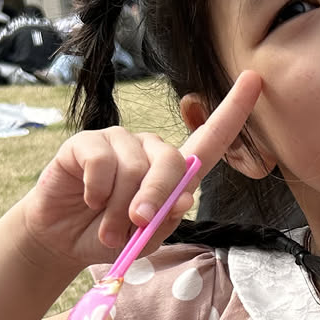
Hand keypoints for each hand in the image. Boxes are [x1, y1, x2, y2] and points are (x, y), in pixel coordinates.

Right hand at [22, 70, 260, 266]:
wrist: (64, 239)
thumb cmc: (111, 236)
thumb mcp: (145, 240)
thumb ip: (166, 222)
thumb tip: (186, 198)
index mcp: (174, 171)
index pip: (210, 138)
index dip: (233, 110)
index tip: (255, 79)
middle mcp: (150, 149)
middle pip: (170, 162)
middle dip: (155, 199)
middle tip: (135, 228)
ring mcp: (119, 141)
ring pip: (133, 169)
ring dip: (117, 209)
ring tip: (106, 229)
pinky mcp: (87, 142)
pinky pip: (101, 162)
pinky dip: (96, 191)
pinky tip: (88, 199)